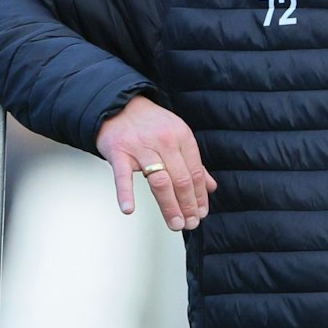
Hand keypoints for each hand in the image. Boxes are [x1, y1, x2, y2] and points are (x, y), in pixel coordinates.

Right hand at [95, 95, 217, 230]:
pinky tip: (128, 209)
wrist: (117, 104)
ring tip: (175, 223)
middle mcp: (164, 141)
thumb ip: (194, 163)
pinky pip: (123, 175)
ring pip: (160, 181)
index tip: (201, 213)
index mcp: (182, 136)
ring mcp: (141, 147)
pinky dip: (125, 193)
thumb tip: (210, 187)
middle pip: (181, 179)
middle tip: (190, 223)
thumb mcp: (177, 135)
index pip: (196, 173)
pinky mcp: (119, 151)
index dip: (200, 196)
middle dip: (188, 205)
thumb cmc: (148, 123)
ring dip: (169, 206)